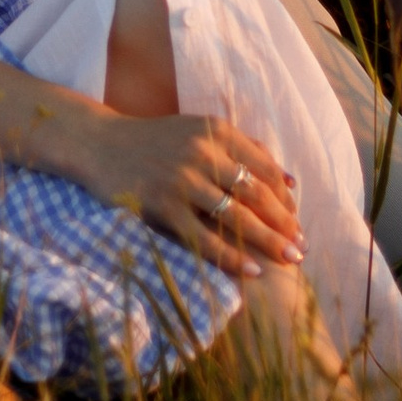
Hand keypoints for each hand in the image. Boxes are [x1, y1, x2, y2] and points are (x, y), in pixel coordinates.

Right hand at [63, 104, 307, 275]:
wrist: (99, 144)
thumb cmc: (154, 141)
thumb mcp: (198, 130)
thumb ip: (240, 149)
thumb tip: (288, 180)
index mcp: (216, 130)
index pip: (264, 168)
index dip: (286, 197)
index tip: (298, 221)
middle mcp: (203, 151)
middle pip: (256, 193)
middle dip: (284, 223)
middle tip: (302, 247)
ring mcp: (182, 179)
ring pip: (237, 216)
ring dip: (268, 241)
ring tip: (289, 260)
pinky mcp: (163, 205)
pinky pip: (205, 238)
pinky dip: (233, 256)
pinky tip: (253, 270)